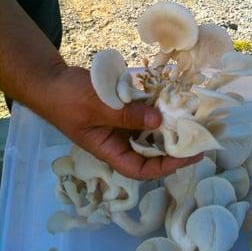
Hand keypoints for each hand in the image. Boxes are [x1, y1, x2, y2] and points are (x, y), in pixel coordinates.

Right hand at [42, 66, 202, 179]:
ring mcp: (121, 124)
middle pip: (149, 151)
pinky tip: (170, 100)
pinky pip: (143, 113)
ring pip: (149, 131)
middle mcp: (118, 140)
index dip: (165, 166)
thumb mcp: (98, 107)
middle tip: (197, 134)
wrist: (54, 81)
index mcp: (109, 150)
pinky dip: (156, 108)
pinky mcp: (123, 109)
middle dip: (172, 145)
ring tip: (189, 117)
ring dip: (167, 125)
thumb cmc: (68, 99)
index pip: (140, 169)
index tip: (189, 156)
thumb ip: (126, 115)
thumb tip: (158, 122)